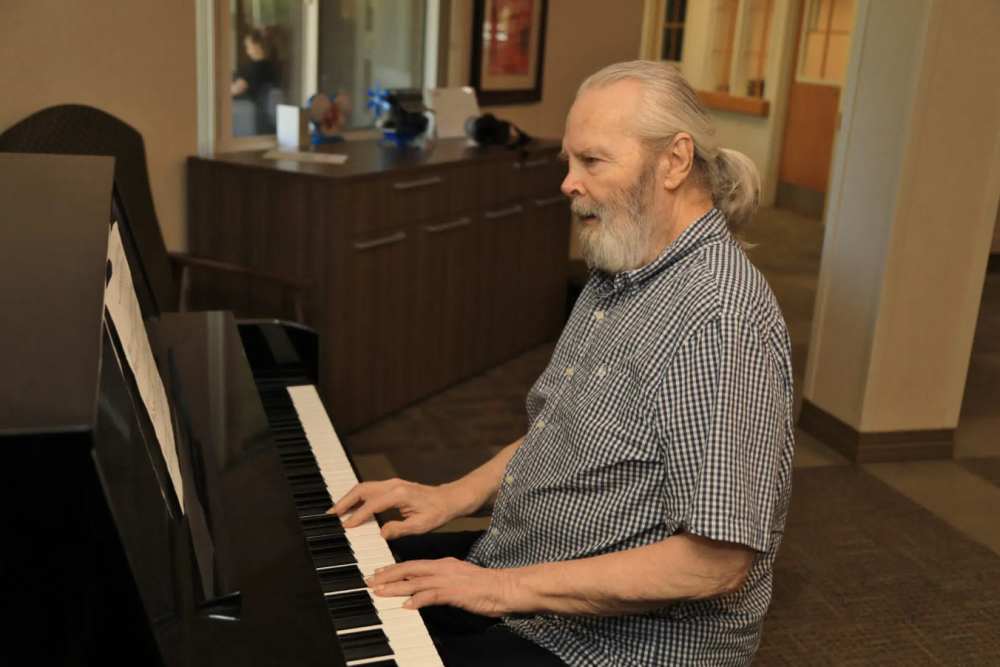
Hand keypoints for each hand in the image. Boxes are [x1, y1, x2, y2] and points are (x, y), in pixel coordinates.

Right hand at [331, 478, 465, 538]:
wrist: (449, 499)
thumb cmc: (437, 512)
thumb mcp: (421, 525)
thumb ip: (400, 529)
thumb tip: (381, 533)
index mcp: (399, 494)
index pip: (372, 505)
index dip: (358, 516)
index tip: (345, 526)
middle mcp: (393, 485)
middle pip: (362, 490)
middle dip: (344, 501)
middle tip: (330, 515)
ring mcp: (392, 484)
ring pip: (364, 488)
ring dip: (348, 498)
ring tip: (336, 512)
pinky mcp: (392, 486)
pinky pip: (370, 490)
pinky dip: (357, 498)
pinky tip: (351, 508)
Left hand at [367, 558, 516, 616]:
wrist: (506, 587)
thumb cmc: (485, 586)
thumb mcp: (459, 580)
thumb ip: (440, 583)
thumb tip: (423, 591)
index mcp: (444, 564)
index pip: (413, 564)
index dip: (393, 569)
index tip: (377, 573)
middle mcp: (443, 569)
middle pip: (409, 570)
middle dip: (387, 575)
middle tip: (370, 581)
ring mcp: (449, 580)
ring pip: (416, 582)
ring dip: (396, 588)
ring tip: (379, 592)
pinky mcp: (456, 593)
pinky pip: (432, 596)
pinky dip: (418, 600)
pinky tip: (407, 606)